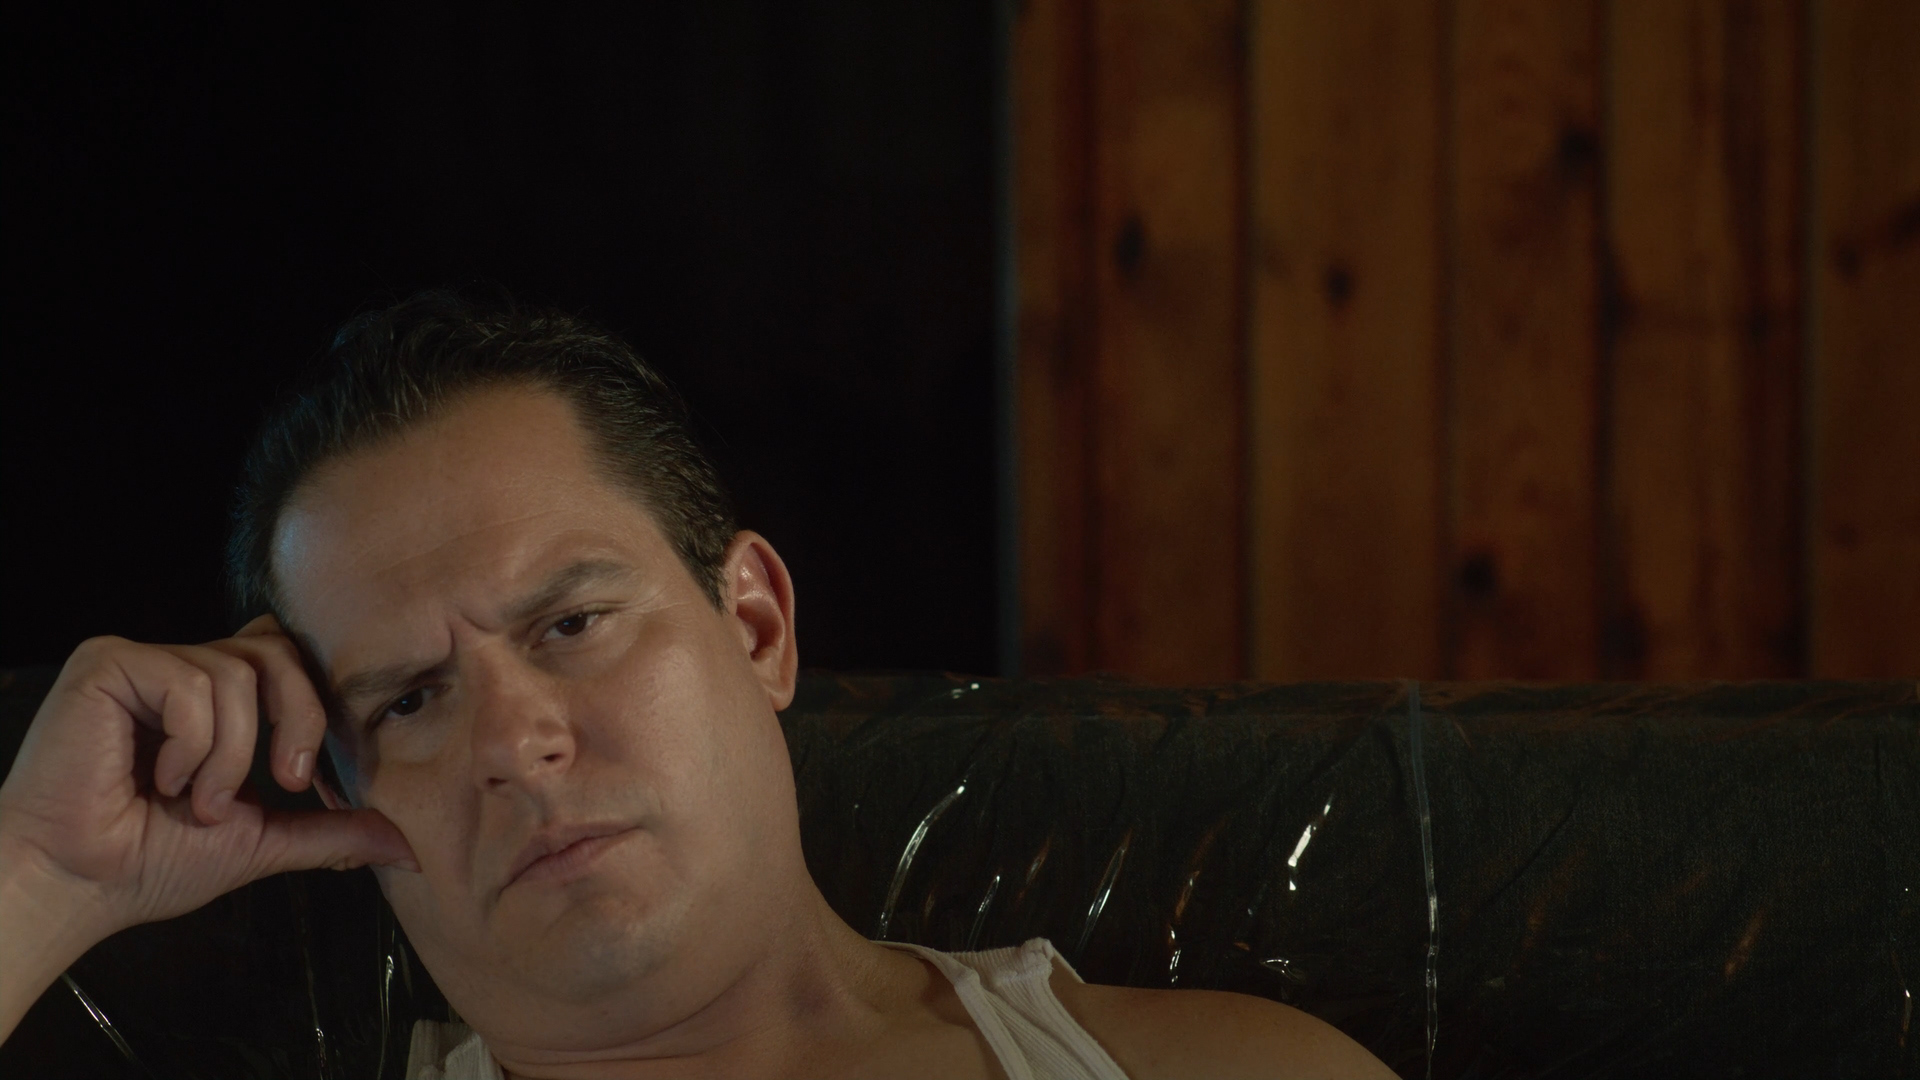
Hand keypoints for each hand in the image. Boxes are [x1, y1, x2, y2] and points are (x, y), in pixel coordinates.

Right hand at [0, 617, 415, 1039]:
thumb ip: (332, 831)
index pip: (291, 657)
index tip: (310, 780)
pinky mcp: (109, 664)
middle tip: (285, 783)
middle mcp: (184, 669)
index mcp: (218, 701)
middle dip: (300, 719)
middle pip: (280, 649)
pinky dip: (192, 744)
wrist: (75, 884)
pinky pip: (191, 682)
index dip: (314, 706)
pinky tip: (158, 780)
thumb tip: (407, 848)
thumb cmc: (150, 863)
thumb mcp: (262, 841)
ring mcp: (146, 662)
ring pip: (239, 673)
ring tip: (193, 802)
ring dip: (231, 756)